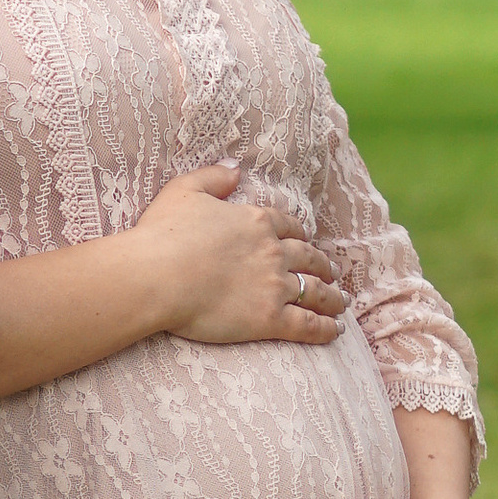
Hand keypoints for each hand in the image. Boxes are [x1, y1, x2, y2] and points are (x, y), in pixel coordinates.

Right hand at [132, 164, 345, 348]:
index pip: (288, 226)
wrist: (157, 276)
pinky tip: (335, 330)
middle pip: (309, 257)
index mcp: (256, 221)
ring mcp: (275, 286)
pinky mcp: (270, 319)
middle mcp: (273, 252)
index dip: (300, 233)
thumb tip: (236, 169)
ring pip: (316, 291)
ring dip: (331, 297)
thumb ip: (213, 177)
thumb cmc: (164, 234)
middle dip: (322, 265)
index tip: (306, 239)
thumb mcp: (185, 190)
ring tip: (340, 302)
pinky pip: (308, 324)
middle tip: (331, 271)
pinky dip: (326, 328)